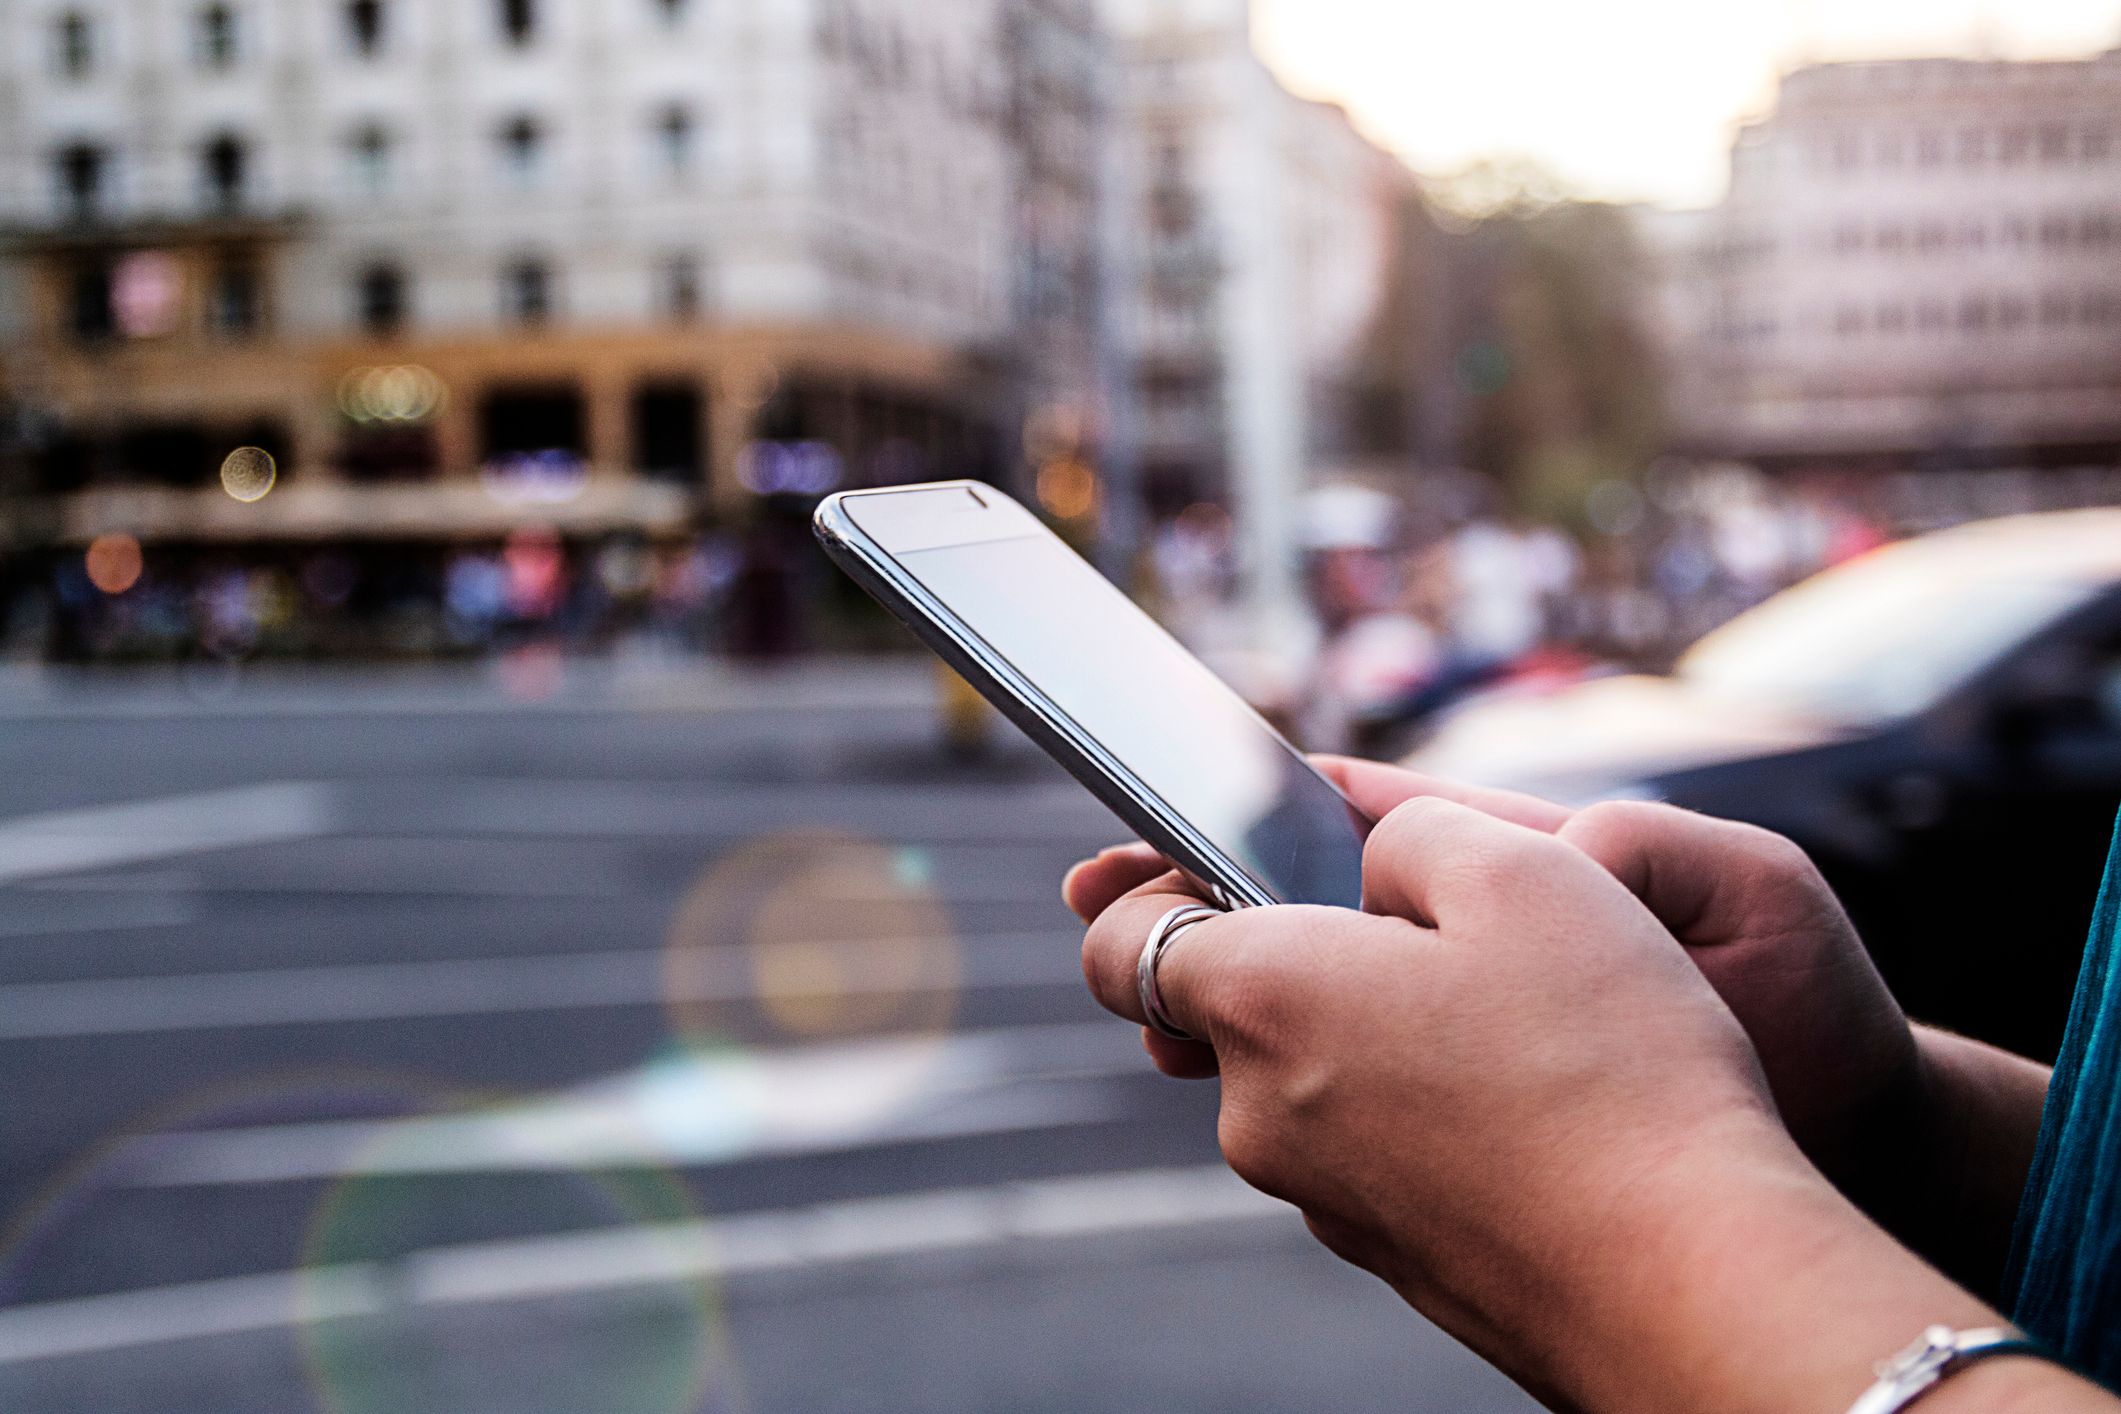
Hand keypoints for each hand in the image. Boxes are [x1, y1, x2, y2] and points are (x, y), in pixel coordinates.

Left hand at [1068, 762, 1918, 1203]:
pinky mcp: (1393, 1254)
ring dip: (1373, 1030)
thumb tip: (1373, 863)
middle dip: (1304, 952)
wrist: (1693, 1280)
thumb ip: (1409, 833)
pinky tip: (1526, 1095)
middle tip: (1424, 923)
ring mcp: (1324, 1197)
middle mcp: (1263, 1112)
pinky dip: (1419, 1106)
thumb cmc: (1611, 1066)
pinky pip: (1374, 1146)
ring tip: (1506, 1013)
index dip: (1144, 892)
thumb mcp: (1523, 870)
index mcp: (1264, 1000)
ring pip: (1313, 1076)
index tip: (1189, 863)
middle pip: (1231, 1007)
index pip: (1120, 947)